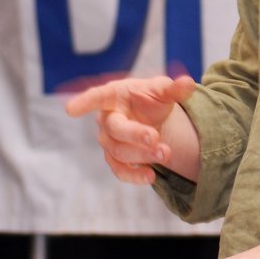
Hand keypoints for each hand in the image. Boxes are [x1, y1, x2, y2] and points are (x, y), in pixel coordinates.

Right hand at [65, 75, 198, 184]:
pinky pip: (119, 171)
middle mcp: (107, 118)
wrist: (154, 119)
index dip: (85, 102)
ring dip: (142, 155)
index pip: (98, 96)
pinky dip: (134, 175)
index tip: (70, 109)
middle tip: (155, 138)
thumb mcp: (164, 91)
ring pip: (118, 151)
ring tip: (166, 153)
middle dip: (134, 134)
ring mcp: (109, 140)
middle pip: (114, 128)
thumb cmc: (151, 98)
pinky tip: (151, 176)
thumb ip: (174, 89)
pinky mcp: (115, 159)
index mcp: (115, 94)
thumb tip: (189, 83)